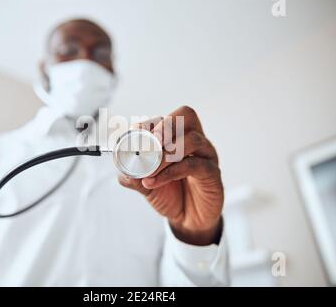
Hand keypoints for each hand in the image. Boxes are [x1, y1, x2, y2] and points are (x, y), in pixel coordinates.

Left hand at [118, 106, 223, 245]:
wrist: (188, 220)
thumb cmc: (169, 194)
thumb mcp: (146, 185)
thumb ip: (133, 176)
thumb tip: (123, 170)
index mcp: (177, 138)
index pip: (166, 118)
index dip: (148, 124)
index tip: (135, 139)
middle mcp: (193, 141)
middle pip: (185, 115)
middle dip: (164, 127)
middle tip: (149, 145)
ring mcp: (206, 155)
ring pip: (192, 140)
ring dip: (166, 154)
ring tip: (150, 171)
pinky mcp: (212, 173)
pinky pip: (194, 165)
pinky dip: (171, 172)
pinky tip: (155, 181)